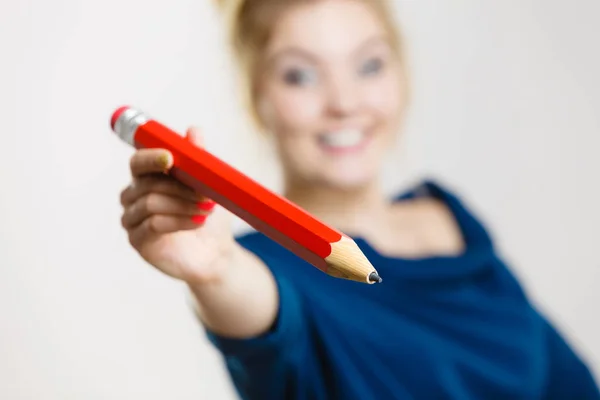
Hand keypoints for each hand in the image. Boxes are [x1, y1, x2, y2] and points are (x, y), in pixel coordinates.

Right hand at [119, 127, 235, 284]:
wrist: (215, 253)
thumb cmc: (209, 216)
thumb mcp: (208, 186)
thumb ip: (198, 159)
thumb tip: (193, 131)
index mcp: (147, 178)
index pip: (138, 162)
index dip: (151, 158)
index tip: (171, 158)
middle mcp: (133, 196)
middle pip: (147, 184)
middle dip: (180, 187)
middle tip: (207, 195)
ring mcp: (133, 219)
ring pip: (150, 203)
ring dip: (183, 205)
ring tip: (206, 211)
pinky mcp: (138, 241)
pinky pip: (153, 224)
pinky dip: (179, 221)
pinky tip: (197, 223)